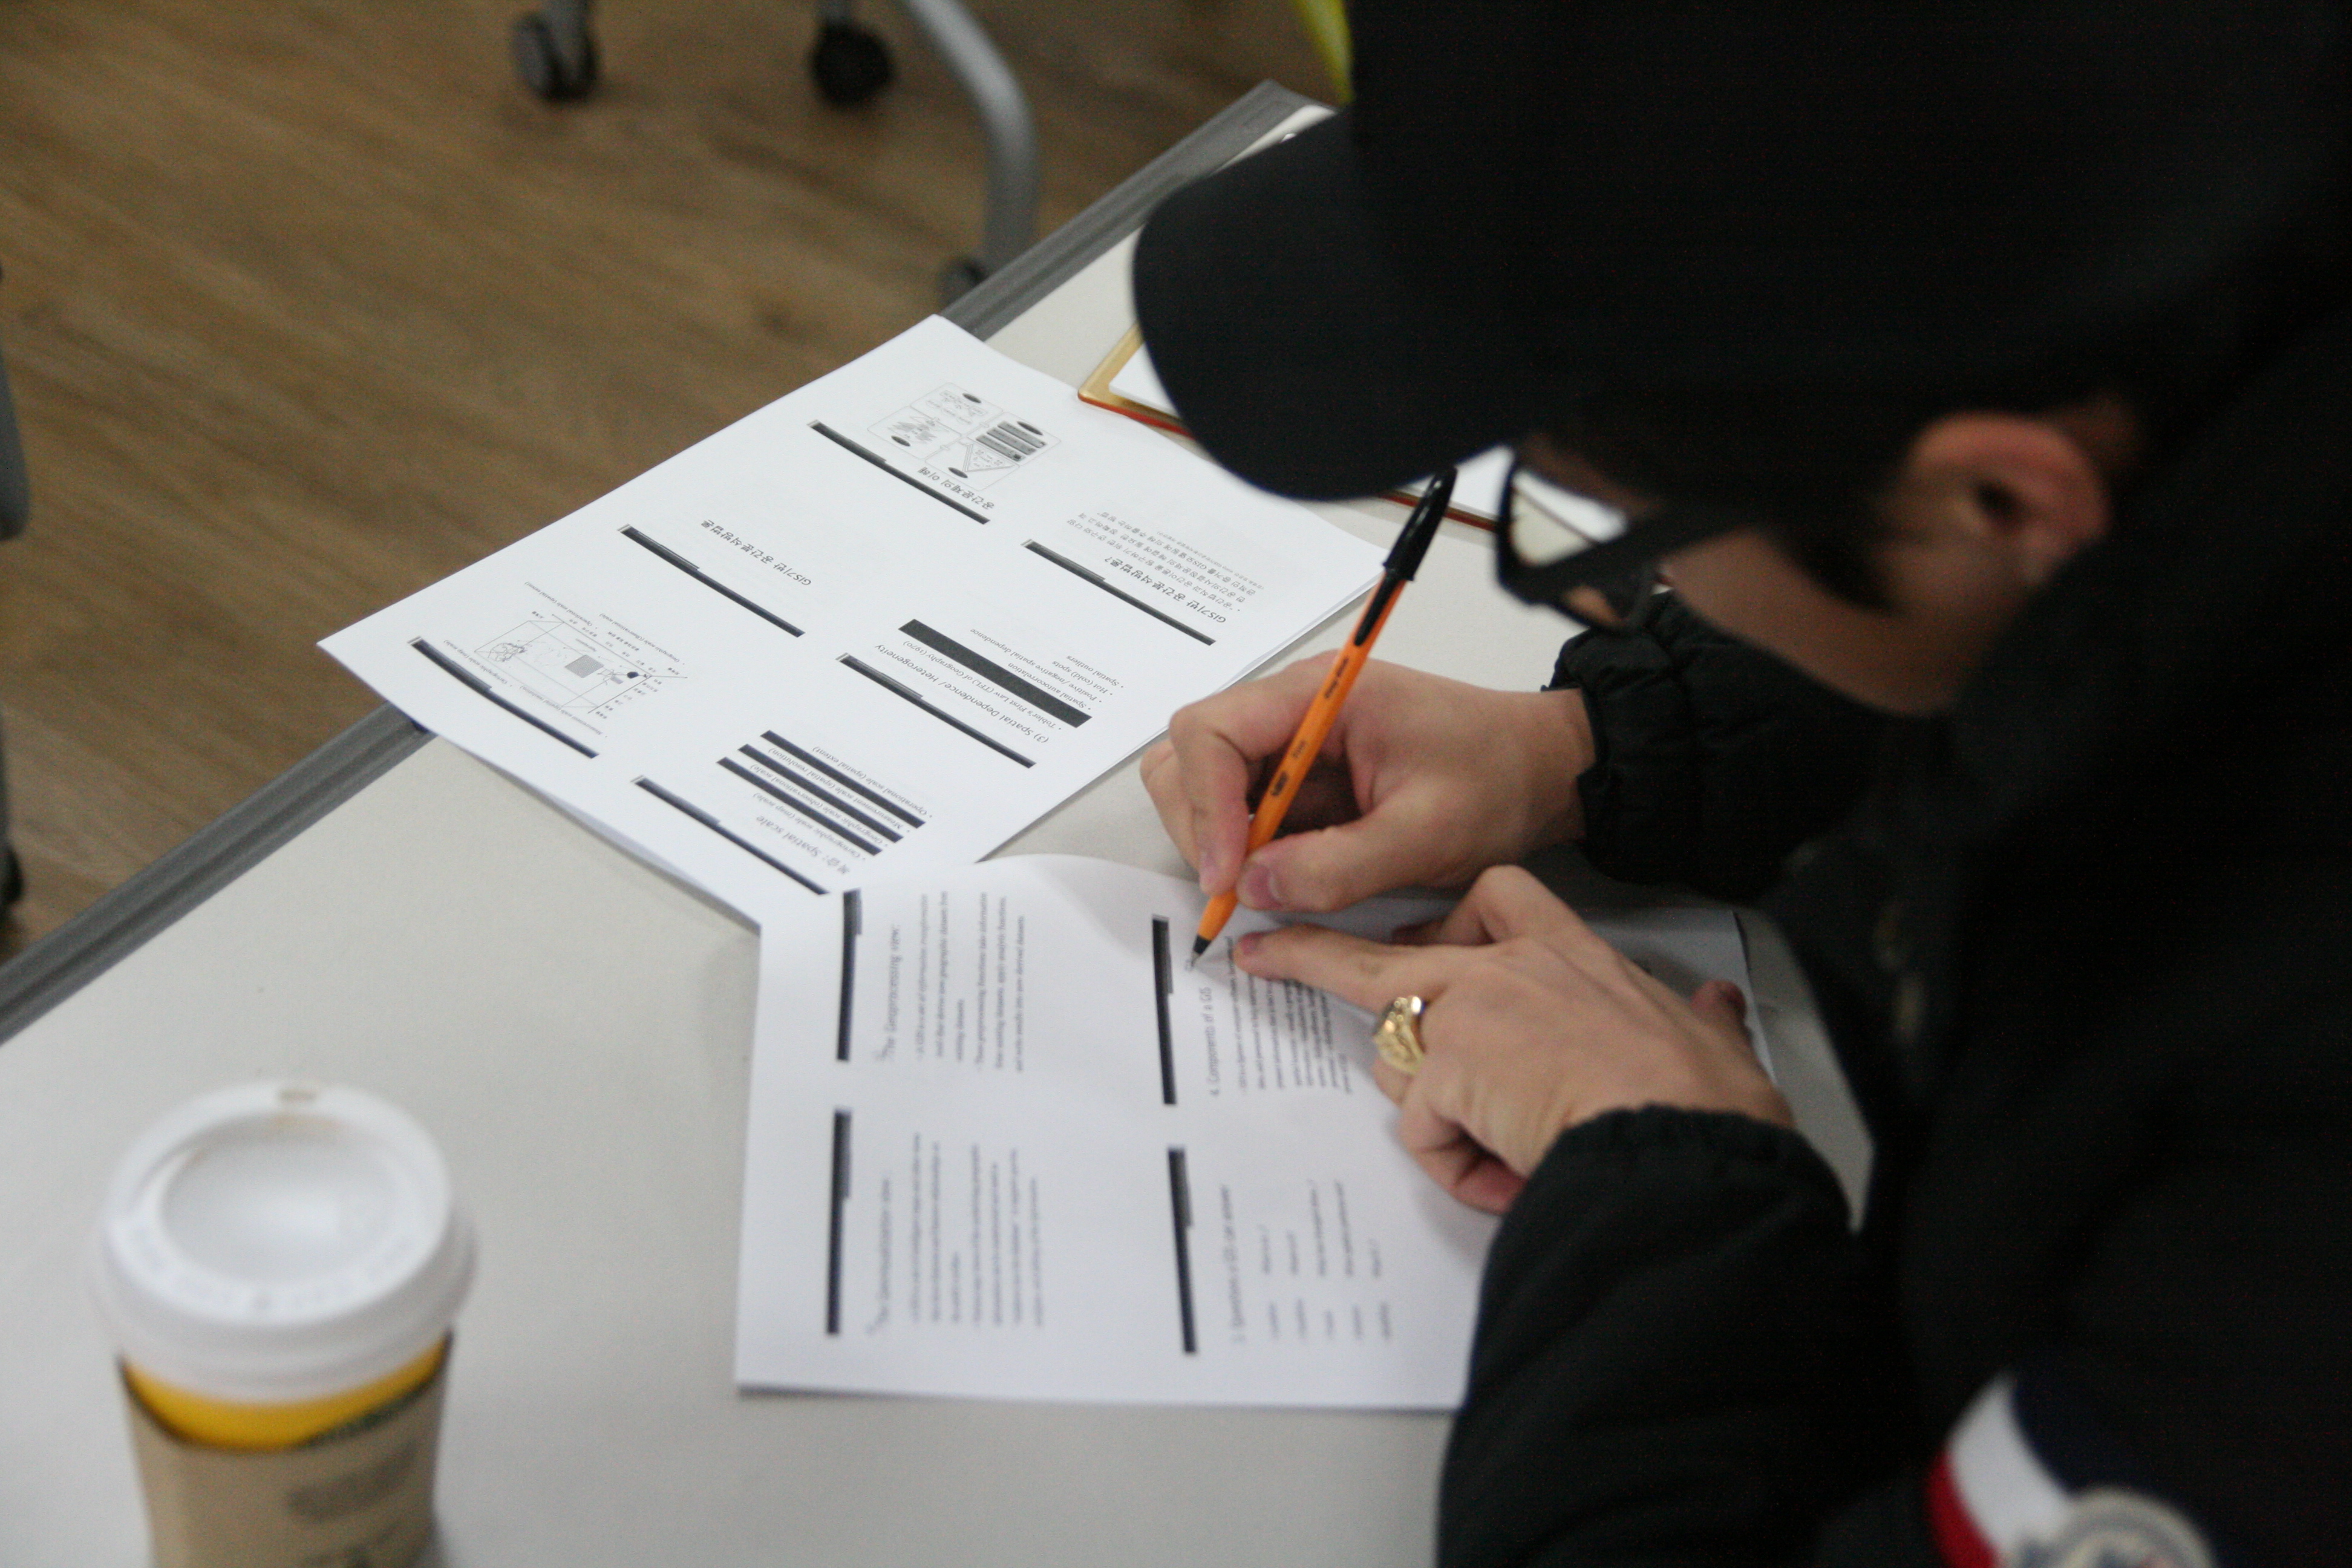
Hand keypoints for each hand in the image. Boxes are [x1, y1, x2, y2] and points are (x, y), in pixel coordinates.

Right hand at [1141, 660, 1593, 912]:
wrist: (1543, 771)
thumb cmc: (1497, 782)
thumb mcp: (1426, 834)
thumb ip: (1338, 865)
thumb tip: (1251, 887)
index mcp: (1319, 695)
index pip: (1212, 730)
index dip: (1206, 805)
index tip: (1229, 874)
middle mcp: (1291, 706)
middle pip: (1190, 751)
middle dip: (1200, 822)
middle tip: (1236, 888)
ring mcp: (1291, 740)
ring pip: (1205, 780)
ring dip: (1216, 836)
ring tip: (1259, 884)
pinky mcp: (1300, 776)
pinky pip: (1243, 808)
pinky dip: (1242, 848)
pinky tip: (1278, 878)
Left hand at [1235, 866, 1788, 1212]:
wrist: (1680, 1140)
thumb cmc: (1698, 1098)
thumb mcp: (1706, 1042)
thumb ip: (1702, 1021)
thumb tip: (1716, 1009)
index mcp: (1570, 955)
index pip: (1497, 901)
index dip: (1451, 924)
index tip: (1419, 942)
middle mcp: (1509, 971)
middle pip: (1387, 956)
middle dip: (1315, 954)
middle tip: (1264, 954)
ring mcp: (1469, 1015)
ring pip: (1397, 1054)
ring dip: (1441, 1117)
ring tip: (1511, 1152)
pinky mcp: (1445, 1069)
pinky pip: (1425, 1131)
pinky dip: (1462, 1167)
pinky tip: (1512, 1175)